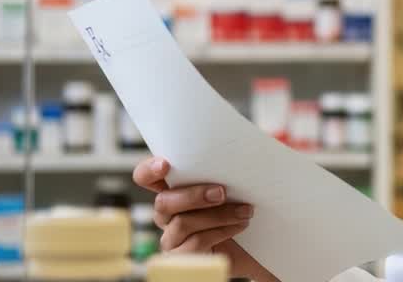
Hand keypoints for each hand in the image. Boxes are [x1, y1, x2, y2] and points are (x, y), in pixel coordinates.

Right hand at [133, 157, 279, 281]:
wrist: (251, 245)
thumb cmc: (237, 209)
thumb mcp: (233, 186)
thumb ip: (229, 169)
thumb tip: (256, 144)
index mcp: (172, 190)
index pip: (146, 177)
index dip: (149, 170)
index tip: (165, 165)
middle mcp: (166, 214)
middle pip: (164, 201)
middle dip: (194, 195)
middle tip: (222, 192)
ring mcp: (171, 238)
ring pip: (183, 222)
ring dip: (219, 214)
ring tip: (245, 211)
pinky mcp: (182, 257)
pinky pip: (195, 243)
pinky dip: (221, 232)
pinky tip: (239, 226)